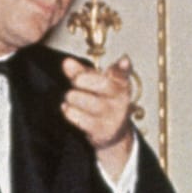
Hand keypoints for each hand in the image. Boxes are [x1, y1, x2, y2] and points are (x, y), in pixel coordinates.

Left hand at [61, 56, 134, 171]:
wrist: (112, 131)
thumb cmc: (101, 101)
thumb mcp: (94, 84)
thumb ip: (81, 72)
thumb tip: (67, 62)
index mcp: (121, 85)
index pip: (123, 74)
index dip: (124, 67)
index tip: (124, 61)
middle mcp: (121, 101)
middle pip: (103, 84)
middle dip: (83, 80)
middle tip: (76, 81)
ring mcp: (113, 117)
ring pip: (88, 101)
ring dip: (73, 97)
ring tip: (71, 97)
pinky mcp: (102, 131)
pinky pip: (79, 118)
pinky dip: (69, 111)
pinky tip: (68, 109)